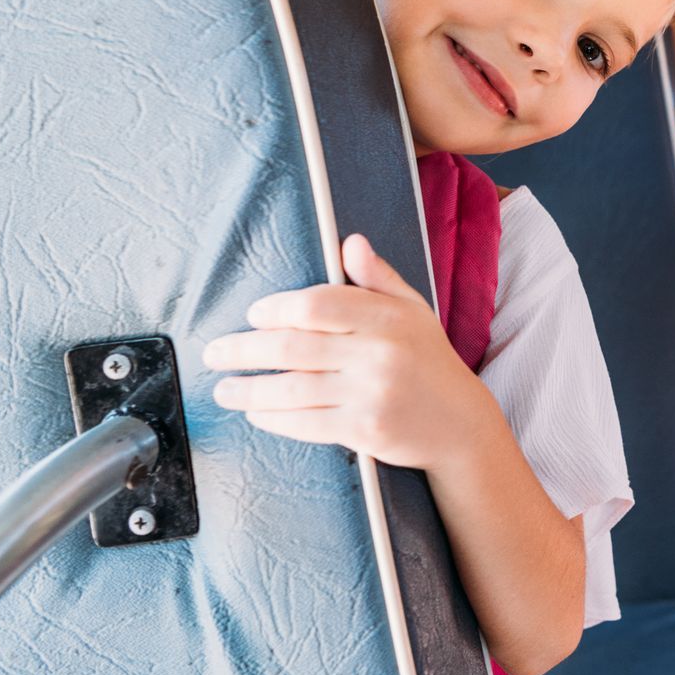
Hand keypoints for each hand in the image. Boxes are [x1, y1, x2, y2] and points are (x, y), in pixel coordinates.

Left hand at [205, 234, 497, 472]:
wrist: (460, 425)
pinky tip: (257, 413)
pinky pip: (305, 423)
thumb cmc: (429, 362)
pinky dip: (273, 419)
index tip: (253, 316)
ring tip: (224, 389)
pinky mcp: (366, 431)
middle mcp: (380, 354)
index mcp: (389, 317)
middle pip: (293, 347)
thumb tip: (350, 243)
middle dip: (243, 350)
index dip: (277, 309)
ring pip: (292, 389)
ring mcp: (372, 394)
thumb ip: (378, 278)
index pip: (317, 304)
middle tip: (214, 353)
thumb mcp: (413, 311)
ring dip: (248, 390)